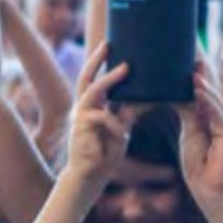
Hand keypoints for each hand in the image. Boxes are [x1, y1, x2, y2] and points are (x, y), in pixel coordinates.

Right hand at [65, 44, 133, 186]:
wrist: (89, 178)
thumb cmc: (104, 154)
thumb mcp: (120, 131)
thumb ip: (125, 115)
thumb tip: (142, 99)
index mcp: (91, 107)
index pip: (93, 79)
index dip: (99, 62)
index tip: (109, 44)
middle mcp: (82, 109)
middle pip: (86, 78)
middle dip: (96, 60)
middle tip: (109, 44)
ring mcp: (80, 118)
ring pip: (93, 91)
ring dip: (110, 79)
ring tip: (125, 68)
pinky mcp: (81, 130)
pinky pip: (102, 118)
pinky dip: (116, 122)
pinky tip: (124, 132)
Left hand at [178, 63, 222, 206]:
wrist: (210, 191)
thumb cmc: (200, 165)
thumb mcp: (190, 133)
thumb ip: (188, 112)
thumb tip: (178, 93)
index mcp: (211, 117)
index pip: (204, 90)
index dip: (197, 73)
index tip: (187, 55)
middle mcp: (220, 118)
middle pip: (212, 91)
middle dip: (203, 72)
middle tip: (193, 53)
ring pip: (215, 101)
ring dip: (204, 85)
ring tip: (193, 70)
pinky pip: (218, 116)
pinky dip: (208, 103)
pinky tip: (199, 91)